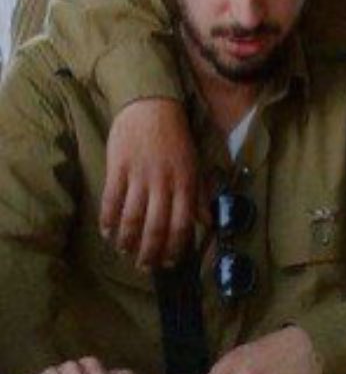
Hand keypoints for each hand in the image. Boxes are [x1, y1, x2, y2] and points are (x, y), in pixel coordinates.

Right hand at [103, 98, 204, 270]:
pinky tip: (108, 233)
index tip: (170, 262)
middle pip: (156, 226)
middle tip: (146, 266)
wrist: (151, 106)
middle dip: (151, 252)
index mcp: (186, 182)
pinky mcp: (118, 168)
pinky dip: (108, 221)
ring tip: (126, 253)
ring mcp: (139, 176)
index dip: (176, 247)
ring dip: (128, 241)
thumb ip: (198, 194)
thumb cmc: (176, 138)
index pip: (182, 223)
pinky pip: (111, 201)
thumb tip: (208, 222)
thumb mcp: (195, 165)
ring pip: (132, 218)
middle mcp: (164, 182)